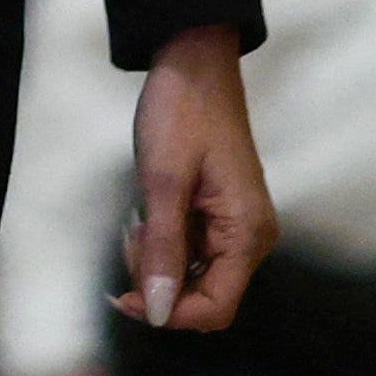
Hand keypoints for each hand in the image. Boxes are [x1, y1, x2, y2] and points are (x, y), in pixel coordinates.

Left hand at [112, 24, 274, 333]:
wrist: (194, 63)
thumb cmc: (181, 115)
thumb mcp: (162, 182)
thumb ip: (162, 249)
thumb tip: (156, 312)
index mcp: (247, 234)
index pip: (215, 309)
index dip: (170, 313)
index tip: (124, 295)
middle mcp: (251, 238)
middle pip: (203, 295)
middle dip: (159, 278)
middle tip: (133, 233)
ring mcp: (237, 226)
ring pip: (193, 273)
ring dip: (158, 257)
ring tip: (139, 213)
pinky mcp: (222, 213)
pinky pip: (191, 247)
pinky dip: (164, 238)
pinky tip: (148, 209)